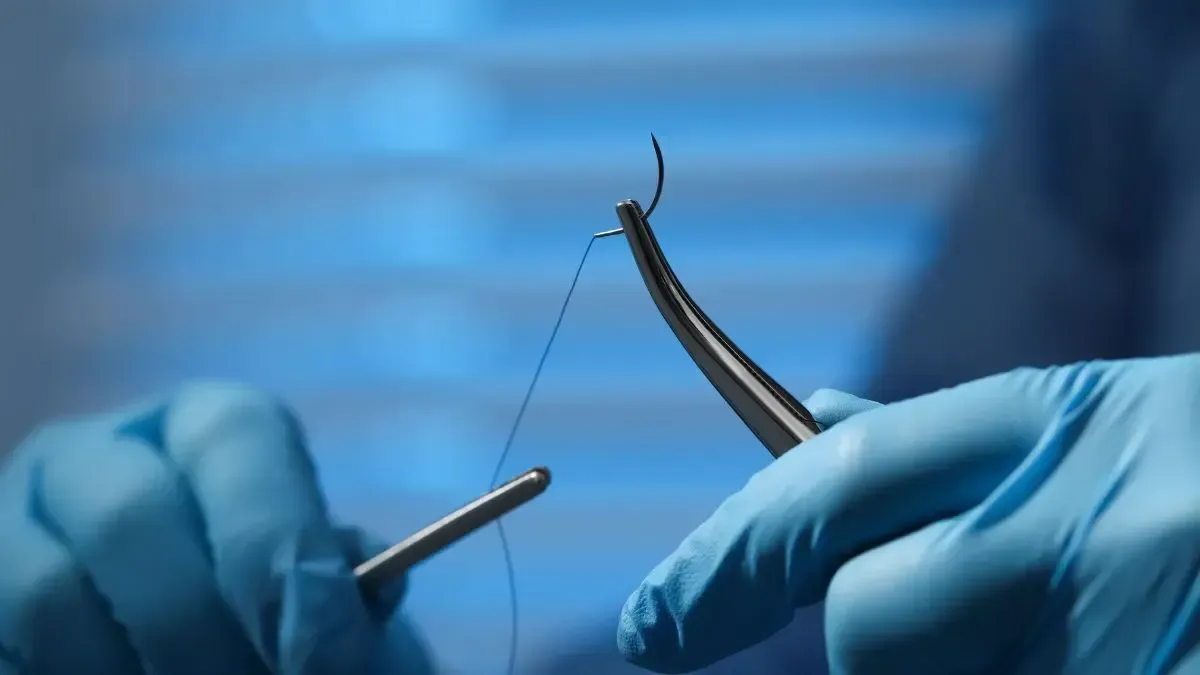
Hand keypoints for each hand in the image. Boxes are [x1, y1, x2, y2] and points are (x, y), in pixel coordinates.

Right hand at [0, 382, 433, 674]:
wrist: (222, 668)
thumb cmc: (289, 634)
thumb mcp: (330, 606)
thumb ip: (345, 593)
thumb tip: (362, 589)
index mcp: (207, 427)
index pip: (237, 435)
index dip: (277, 540)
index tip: (322, 648)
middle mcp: (101, 455)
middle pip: (129, 513)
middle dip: (200, 628)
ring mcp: (18, 524)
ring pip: (47, 592)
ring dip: (136, 670)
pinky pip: (12, 653)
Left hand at [618, 355, 1199, 673]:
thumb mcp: (1102, 432)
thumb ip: (950, 444)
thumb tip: (810, 410)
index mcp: (1065, 424)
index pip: (839, 478)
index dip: (727, 556)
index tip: (651, 624)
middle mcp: (1103, 529)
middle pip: (863, 627)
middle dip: (876, 639)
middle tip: (976, 616)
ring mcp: (1140, 636)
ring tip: (1096, 627)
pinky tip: (1116, 643)